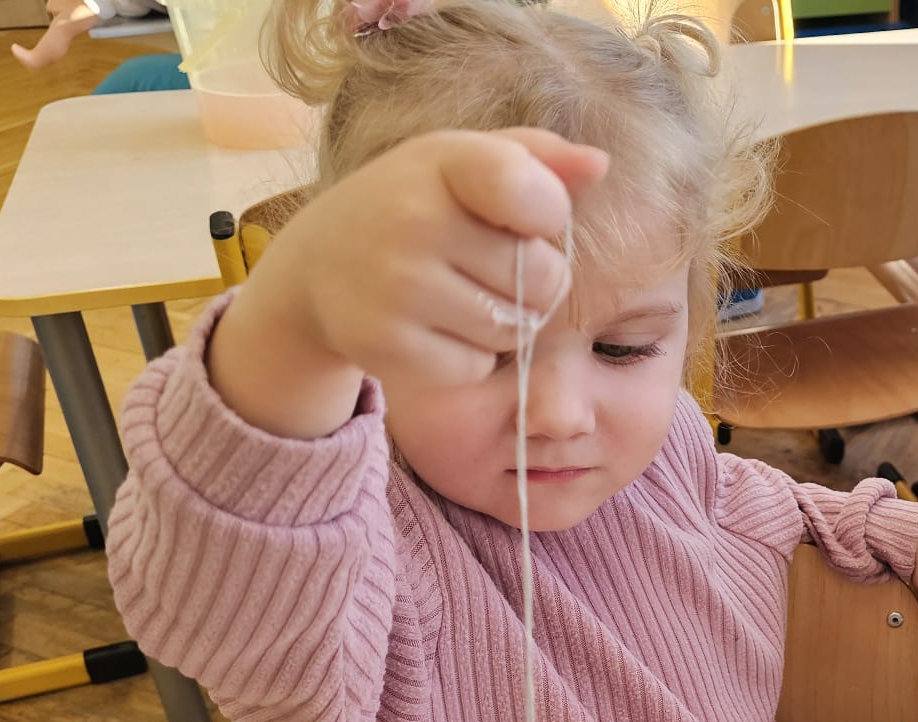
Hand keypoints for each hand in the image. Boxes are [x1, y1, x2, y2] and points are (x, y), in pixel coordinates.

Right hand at [213, 129, 607, 436]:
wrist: (319, 265)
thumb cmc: (416, 203)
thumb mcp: (466, 163)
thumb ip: (538, 158)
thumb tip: (598, 164)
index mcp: (443, 162)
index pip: (538, 196)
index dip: (549, 215)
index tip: (521, 214)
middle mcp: (413, 221)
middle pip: (545, 279)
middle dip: (534, 280)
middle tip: (488, 265)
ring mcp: (396, 287)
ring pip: (514, 329)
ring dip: (505, 322)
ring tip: (461, 294)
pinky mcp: (387, 347)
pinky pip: (475, 367)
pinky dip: (468, 357)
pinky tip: (433, 327)